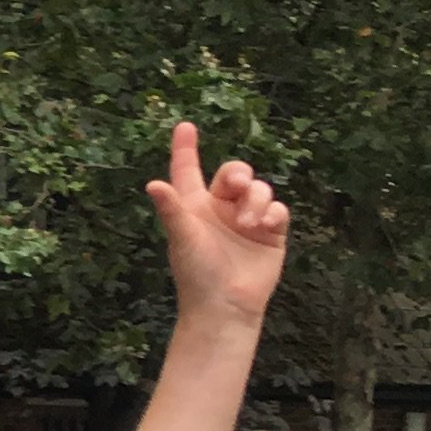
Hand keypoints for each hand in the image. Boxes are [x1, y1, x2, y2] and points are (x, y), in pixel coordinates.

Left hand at [144, 121, 288, 322]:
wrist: (226, 305)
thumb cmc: (196, 272)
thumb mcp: (182, 237)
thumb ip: (171, 209)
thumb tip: (152, 184)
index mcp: (195, 206)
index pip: (189, 170)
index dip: (186, 149)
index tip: (185, 126)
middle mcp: (221, 208)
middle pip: (235, 173)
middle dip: (239, 174)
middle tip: (238, 186)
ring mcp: (247, 219)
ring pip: (260, 189)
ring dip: (257, 199)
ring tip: (249, 223)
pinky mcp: (270, 232)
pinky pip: (278, 209)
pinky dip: (273, 213)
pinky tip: (264, 226)